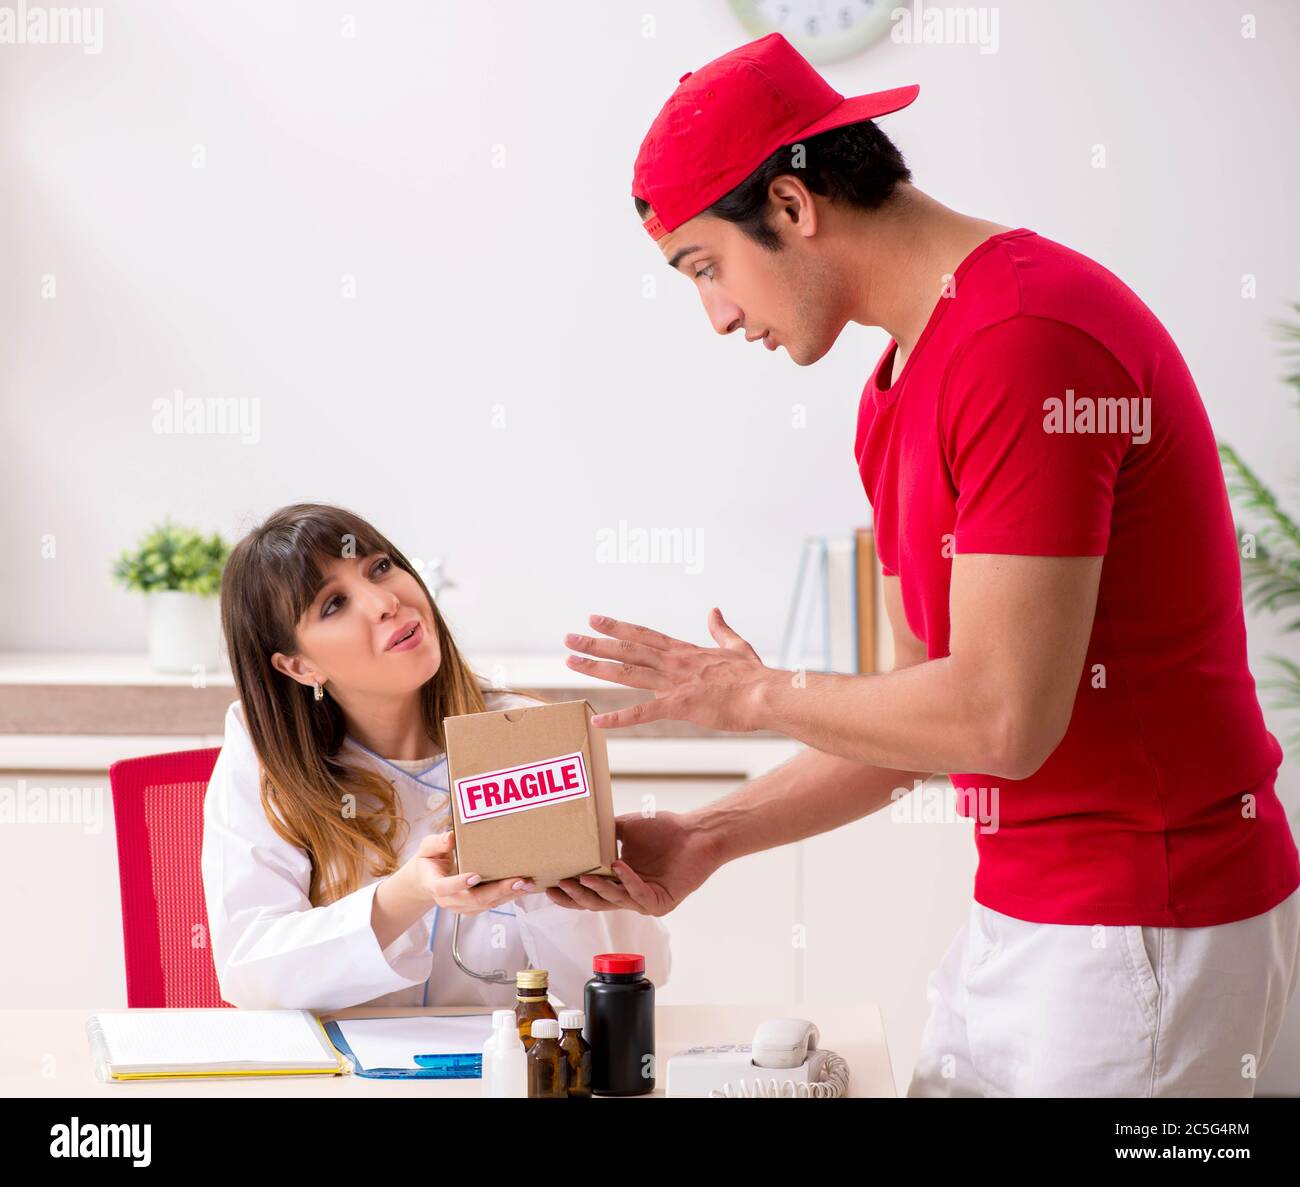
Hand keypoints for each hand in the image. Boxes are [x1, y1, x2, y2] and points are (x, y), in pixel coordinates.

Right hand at [407, 830, 533, 914]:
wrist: (425, 882)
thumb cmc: (429, 862)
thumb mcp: (427, 849)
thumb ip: (437, 843)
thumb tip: (450, 837)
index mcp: (434, 885)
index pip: (445, 888)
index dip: (459, 883)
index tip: (475, 876)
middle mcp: (449, 900)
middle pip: (473, 900)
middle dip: (497, 891)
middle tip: (517, 881)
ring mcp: (461, 907)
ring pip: (486, 905)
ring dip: (508, 895)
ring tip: (526, 884)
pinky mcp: (473, 908)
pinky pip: (492, 904)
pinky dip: (508, 897)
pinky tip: (522, 887)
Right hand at [543, 811, 721, 915]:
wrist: (696, 833)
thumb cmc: (664, 829)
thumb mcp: (625, 828)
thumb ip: (602, 834)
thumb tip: (575, 828)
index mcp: (617, 881)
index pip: (587, 891)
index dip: (567, 892)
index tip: (546, 886)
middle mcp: (629, 894)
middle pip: (595, 902)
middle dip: (575, 896)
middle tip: (558, 886)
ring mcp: (644, 901)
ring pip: (614, 900)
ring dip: (597, 889)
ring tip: (582, 877)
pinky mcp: (661, 902)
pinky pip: (639, 894)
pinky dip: (627, 880)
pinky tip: (618, 867)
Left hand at [563, 608, 774, 731]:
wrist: (766, 694)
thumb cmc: (755, 676)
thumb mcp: (737, 646)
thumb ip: (721, 630)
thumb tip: (714, 610)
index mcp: (684, 651)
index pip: (643, 635)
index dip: (617, 626)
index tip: (594, 619)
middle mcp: (673, 663)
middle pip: (627, 650)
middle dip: (595, 644)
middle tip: (568, 638)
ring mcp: (674, 683)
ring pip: (627, 672)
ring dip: (596, 668)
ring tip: (570, 662)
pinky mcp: (680, 705)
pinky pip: (643, 712)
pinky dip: (619, 717)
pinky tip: (598, 719)